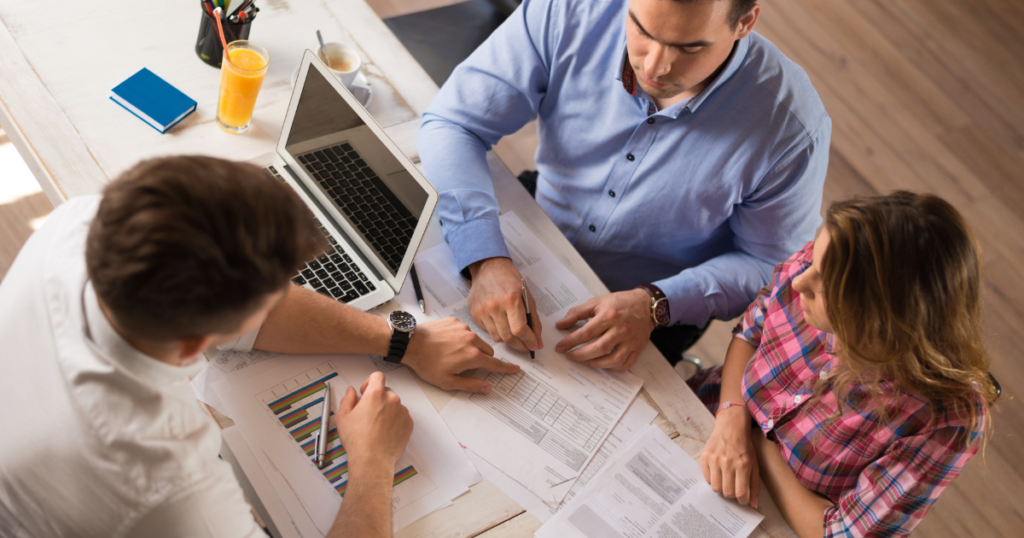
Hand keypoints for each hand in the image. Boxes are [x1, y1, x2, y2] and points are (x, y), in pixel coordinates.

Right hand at [335, 372, 413, 476]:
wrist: (372, 460)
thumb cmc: (357, 440)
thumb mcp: (343, 417)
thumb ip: (347, 399)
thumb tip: (351, 391)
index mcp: (375, 394)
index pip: (377, 376)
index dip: (370, 382)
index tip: (365, 392)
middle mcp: (392, 399)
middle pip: (386, 391)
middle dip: (377, 398)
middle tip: (368, 413)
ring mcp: (402, 411)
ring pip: (394, 404)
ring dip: (386, 410)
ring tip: (376, 426)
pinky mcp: (408, 424)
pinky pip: (401, 416)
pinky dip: (394, 421)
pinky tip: (384, 432)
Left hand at [403, 317, 520, 392]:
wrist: (410, 343)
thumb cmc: (426, 363)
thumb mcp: (448, 382)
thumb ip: (471, 385)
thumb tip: (487, 387)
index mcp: (473, 356)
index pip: (495, 364)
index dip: (506, 369)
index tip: (515, 369)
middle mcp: (472, 340)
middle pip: (487, 351)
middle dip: (482, 359)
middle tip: (466, 365)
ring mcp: (463, 328)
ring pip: (476, 340)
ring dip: (471, 347)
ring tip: (452, 353)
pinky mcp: (455, 321)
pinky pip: (465, 330)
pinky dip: (460, 337)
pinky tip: (447, 343)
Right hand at [467, 257, 542, 352]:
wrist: (488, 268)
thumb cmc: (510, 280)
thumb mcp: (527, 297)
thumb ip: (533, 320)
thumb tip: (537, 342)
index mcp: (510, 299)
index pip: (519, 329)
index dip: (529, 341)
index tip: (534, 345)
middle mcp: (494, 306)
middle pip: (508, 337)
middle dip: (521, 346)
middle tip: (527, 347)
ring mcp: (482, 311)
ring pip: (497, 337)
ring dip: (509, 342)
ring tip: (516, 338)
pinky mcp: (475, 314)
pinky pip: (488, 332)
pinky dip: (498, 333)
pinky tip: (503, 327)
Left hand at [553, 289, 654, 370]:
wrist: (646, 306)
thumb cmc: (619, 303)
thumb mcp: (597, 302)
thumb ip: (577, 313)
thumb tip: (560, 324)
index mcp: (610, 315)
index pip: (586, 333)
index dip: (570, 341)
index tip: (560, 347)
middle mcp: (621, 329)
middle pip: (598, 348)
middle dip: (580, 355)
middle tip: (569, 356)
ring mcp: (631, 341)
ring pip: (612, 360)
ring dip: (595, 364)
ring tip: (583, 361)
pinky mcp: (638, 349)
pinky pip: (624, 365)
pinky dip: (611, 368)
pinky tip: (601, 364)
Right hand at [700, 406, 759, 507]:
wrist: (731, 426)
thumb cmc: (745, 446)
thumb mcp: (755, 464)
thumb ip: (754, 485)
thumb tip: (753, 505)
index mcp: (743, 465)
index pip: (741, 493)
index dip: (742, 500)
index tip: (743, 498)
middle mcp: (728, 463)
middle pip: (727, 493)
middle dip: (732, 494)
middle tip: (734, 487)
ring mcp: (714, 460)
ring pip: (715, 488)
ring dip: (722, 487)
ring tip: (725, 479)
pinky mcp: (705, 457)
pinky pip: (706, 478)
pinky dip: (713, 479)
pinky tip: (718, 471)